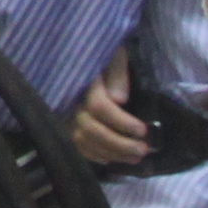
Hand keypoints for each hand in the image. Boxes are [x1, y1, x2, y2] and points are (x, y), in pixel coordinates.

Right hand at [70, 51, 147, 167]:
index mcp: (84, 79)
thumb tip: (119, 100)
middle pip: (90, 129)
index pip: (98, 106)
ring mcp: (65, 111)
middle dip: (119, 144)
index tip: (143, 130)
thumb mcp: (114, 52)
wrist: (81, 49)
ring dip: (111, 153)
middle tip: (143, 150)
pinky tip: (111, 158)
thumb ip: (117, 73)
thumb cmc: (102, 50)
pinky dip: (93, 154)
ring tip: (135, 157)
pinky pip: (75, 144)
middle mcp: (70, 98)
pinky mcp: (64, 121)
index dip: (121, 122)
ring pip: (83, 140)